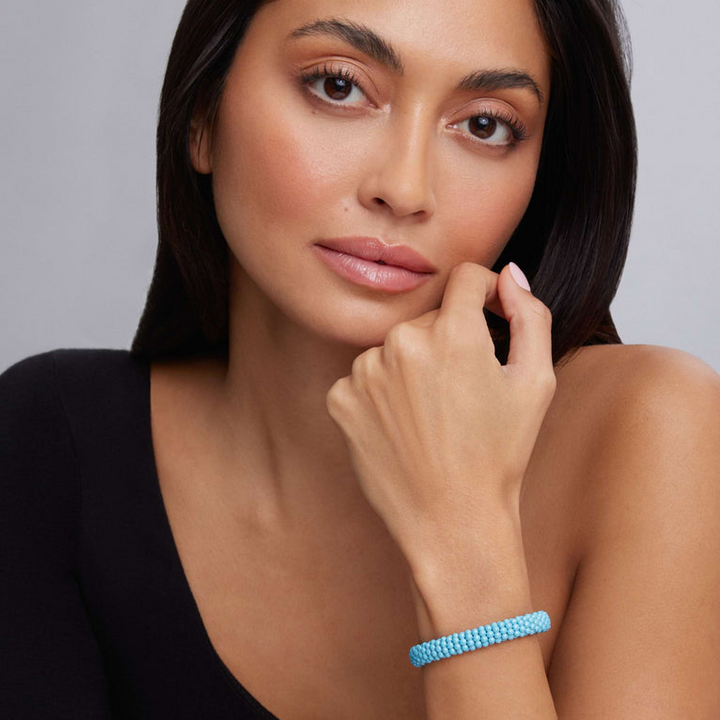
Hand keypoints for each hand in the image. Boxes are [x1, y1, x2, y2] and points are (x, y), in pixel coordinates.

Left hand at [325, 262, 555, 567]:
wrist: (452, 520)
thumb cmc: (499, 454)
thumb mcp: (535, 382)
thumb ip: (530, 316)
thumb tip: (510, 276)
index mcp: (453, 333)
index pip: (465, 278)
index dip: (484, 292)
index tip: (489, 314)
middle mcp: (401, 343)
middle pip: (429, 317)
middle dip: (449, 340)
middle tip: (463, 391)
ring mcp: (365, 372)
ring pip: (395, 347)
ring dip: (413, 366)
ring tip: (432, 414)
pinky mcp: (341, 398)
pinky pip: (365, 376)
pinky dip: (383, 393)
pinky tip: (403, 426)